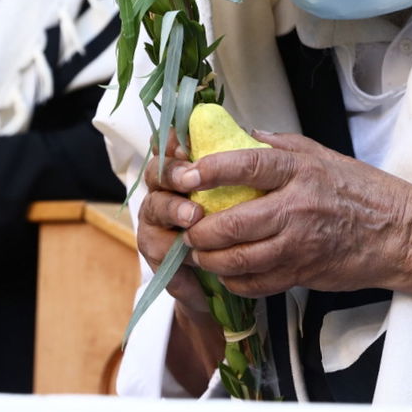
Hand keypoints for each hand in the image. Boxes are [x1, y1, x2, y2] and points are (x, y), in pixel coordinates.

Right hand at [136, 132, 226, 392]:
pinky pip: (161, 255)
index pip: (170, 147)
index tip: (187, 142)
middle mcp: (164, 193)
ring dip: (173, 210)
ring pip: (154, 210)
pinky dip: (179, 255)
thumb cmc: (236, 224)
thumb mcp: (244, 192)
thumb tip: (256, 135)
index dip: (173, 142)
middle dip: (173, 174)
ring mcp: (156, 226)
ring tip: (194, 217)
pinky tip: (195, 260)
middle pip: (157, 174)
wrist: (230, 277)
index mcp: (182, 172)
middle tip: (191, 179)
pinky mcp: (159, 259)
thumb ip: (242, 165)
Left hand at [165, 130, 411, 298]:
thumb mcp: (324, 155)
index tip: (187, 174)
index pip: (245, 166)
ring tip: (199, 252)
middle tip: (187, 226)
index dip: (210, 170)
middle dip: (199, 229)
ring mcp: (300, 245)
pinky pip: (257, 283)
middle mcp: (297, 207)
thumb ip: (280, 145)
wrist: (402, 234)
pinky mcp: (303, 274)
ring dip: (210, 259)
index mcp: (301, 171)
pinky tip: (227, 272)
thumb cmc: (364, 192)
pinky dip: (234, 281)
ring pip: (239, 259)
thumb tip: (242, 135)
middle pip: (233, 223)